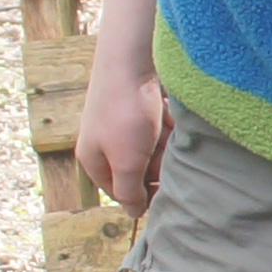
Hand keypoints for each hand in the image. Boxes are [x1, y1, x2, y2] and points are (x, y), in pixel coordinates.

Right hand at [77, 34, 170, 213]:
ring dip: (168, 146)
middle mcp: (105, 141)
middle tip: (174, 161)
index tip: (168, 194)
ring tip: (176, 136)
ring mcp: (123, 121)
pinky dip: (171, 125)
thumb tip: (133, 213)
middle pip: (139, 168)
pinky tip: (178, 119)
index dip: (144, 195)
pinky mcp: (141, 104)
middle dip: (159, 167)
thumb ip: (129, 191)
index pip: (120, 191)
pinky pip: (161, 125)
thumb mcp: (126, 162)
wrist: (133, 59)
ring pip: (153, 147)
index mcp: (93, 159)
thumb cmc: (126, 114)